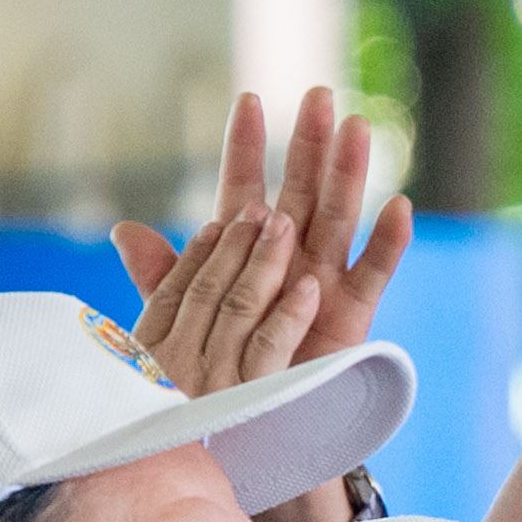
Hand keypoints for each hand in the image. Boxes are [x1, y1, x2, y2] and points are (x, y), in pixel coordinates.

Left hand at [116, 86, 411, 401]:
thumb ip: (165, 273)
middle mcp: (291, 257)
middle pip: (302, 189)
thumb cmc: (220, 369)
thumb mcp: (188, 317)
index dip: (246, 148)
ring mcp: (324, 282)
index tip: (247, 101)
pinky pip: (373, 274)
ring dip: (348, 173)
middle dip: (310, 143)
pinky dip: (387, 243)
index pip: (246, 188)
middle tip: (318, 94)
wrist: (255, 428)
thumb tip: (123, 231)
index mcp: (250, 252)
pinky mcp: (352, 315)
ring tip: (356, 128)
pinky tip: (398, 207)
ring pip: (338, 217)